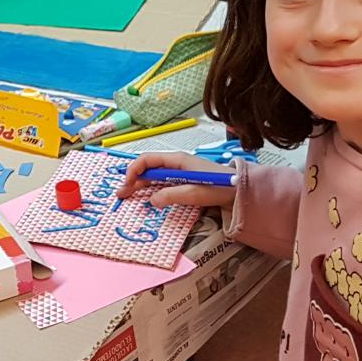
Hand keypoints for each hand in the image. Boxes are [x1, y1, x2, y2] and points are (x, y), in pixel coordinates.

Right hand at [118, 151, 236, 212]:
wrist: (240, 190)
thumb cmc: (219, 186)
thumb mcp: (194, 193)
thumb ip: (171, 195)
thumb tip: (152, 200)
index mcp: (176, 160)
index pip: (147, 159)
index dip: (133, 170)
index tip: (127, 184)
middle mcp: (175, 163)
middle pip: (147, 168)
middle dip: (133, 180)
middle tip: (121, 195)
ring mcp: (179, 171)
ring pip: (153, 176)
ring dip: (140, 185)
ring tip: (129, 196)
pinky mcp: (184, 180)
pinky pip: (162, 182)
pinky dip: (151, 189)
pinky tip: (146, 196)